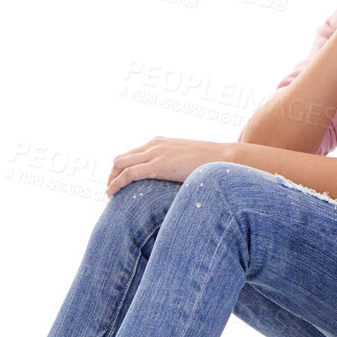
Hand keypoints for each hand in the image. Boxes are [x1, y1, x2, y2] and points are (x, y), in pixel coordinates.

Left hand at [107, 137, 233, 195]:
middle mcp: (154, 144)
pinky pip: (128, 174)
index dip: (121, 169)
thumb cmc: (212, 163)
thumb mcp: (188, 161)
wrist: (225, 159)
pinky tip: (112, 194)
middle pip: (121, 158)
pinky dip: (116, 183)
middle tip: (112, 191)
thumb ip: (176, 166)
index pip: (132, 154)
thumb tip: (175, 180)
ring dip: (111, 179)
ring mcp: (155, 153)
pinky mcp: (158, 165)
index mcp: (160, 142)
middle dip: (112, 174)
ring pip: (120, 164)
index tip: (119, 183)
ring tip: (110, 194)